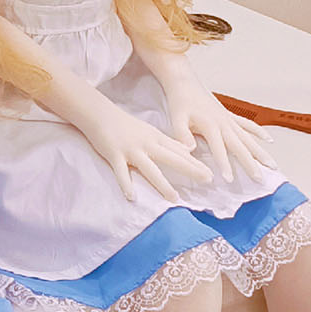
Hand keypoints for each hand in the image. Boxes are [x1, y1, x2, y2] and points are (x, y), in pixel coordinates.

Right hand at [81, 97, 214, 201]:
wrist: (100, 113)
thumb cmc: (125, 124)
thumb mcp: (150, 131)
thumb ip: (167, 143)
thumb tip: (187, 152)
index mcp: (156, 138)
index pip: (179, 152)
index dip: (195, 163)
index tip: (210, 174)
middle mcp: (147, 144)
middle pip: (171, 159)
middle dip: (190, 170)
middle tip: (207, 180)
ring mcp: (131, 150)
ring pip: (150, 169)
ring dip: (163, 184)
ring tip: (174, 198)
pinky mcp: (115, 155)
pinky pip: (121, 172)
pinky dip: (126, 184)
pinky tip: (132, 197)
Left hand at [162, 72, 277, 183]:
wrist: (184, 82)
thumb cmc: (180, 101)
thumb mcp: (176, 119)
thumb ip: (182, 135)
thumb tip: (190, 149)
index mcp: (210, 126)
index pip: (219, 149)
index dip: (225, 165)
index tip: (230, 180)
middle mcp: (223, 123)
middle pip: (240, 146)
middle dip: (251, 163)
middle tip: (260, 179)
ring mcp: (228, 119)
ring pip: (248, 138)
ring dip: (260, 152)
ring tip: (272, 165)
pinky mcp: (229, 115)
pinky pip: (247, 125)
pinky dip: (258, 132)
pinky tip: (269, 140)